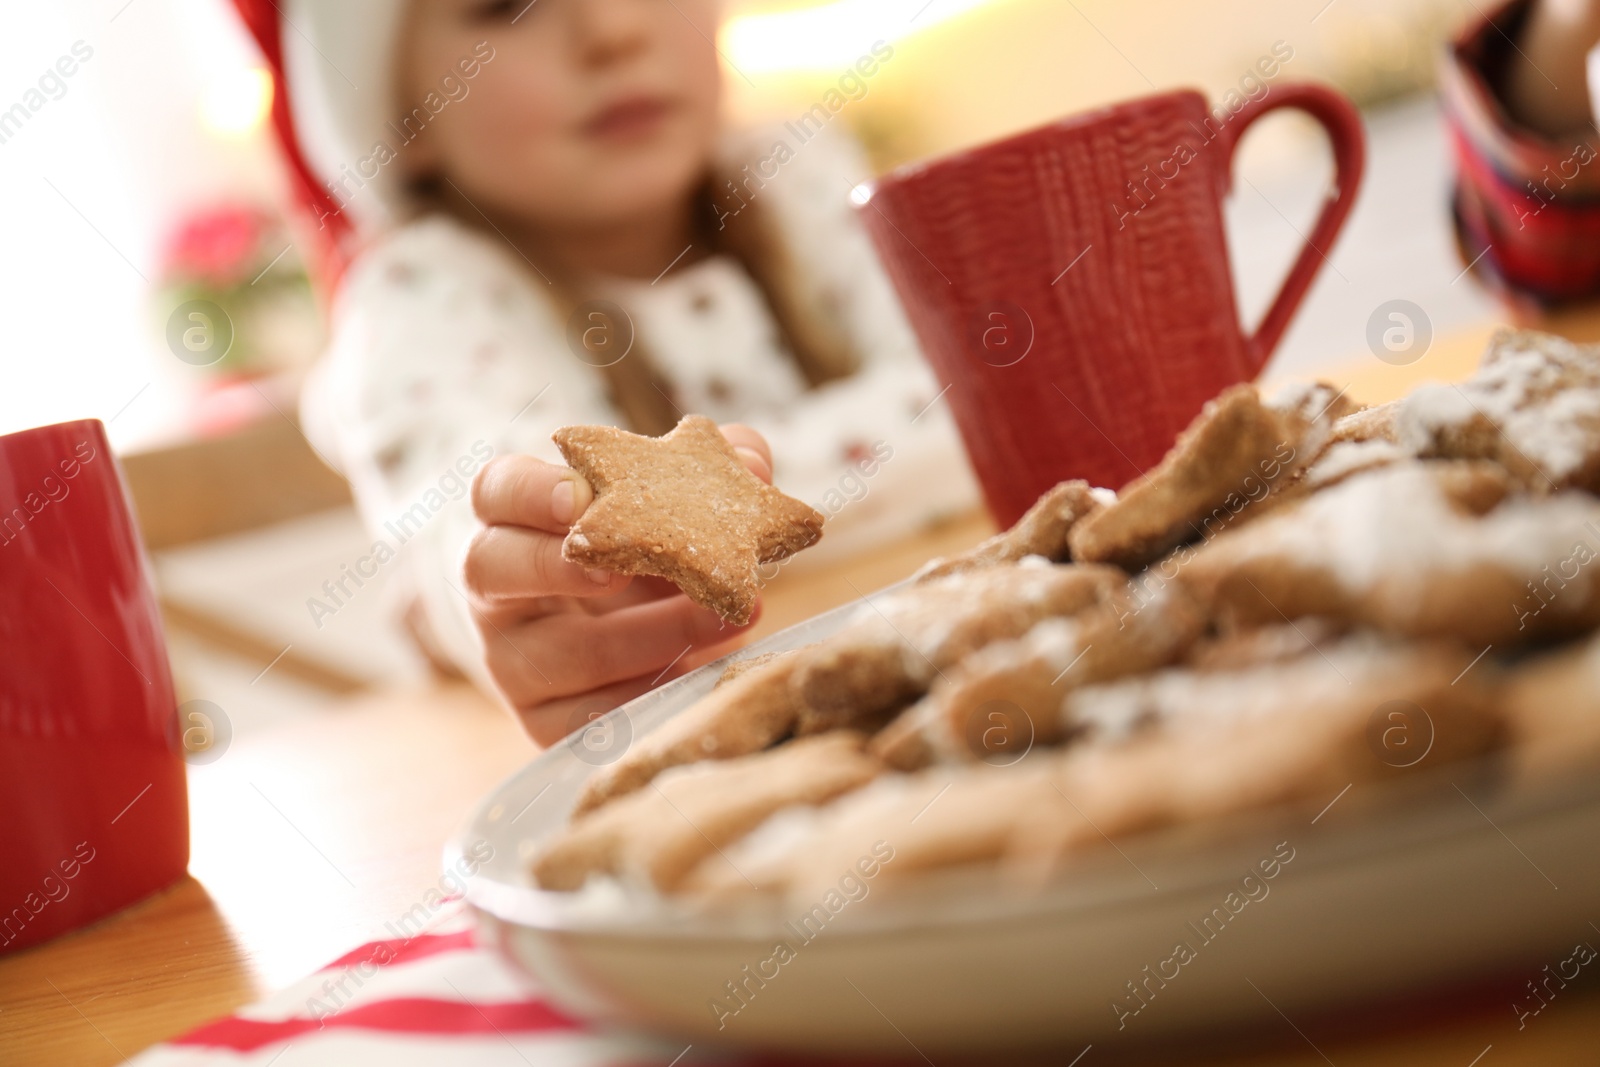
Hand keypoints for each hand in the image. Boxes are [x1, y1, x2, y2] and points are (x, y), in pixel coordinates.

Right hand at [463, 424, 773, 745]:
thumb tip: (753, 462)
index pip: (495, 491)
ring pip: (560, 652)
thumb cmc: (646, 559)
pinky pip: (587, 721)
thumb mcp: (669, 514)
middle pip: (491, 568)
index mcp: (516, 521)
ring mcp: (512, 659)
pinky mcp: (541, 721)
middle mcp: (497, 590)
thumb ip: (708, 474)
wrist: (645, 646)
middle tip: (618, 568)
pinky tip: (702, 675)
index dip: (529, 491)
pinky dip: (648, 698)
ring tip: (720, 616)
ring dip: (644, 637)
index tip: (581, 495)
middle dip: (554, 567)